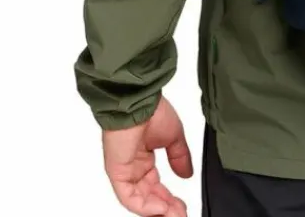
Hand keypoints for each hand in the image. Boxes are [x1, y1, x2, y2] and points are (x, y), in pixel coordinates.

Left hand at [102, 96, 192, 216]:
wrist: (138, 100)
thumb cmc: (152, 110)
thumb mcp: (174, 136)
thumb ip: (179, 157)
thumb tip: (187, 174)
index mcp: (143, 159)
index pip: (156, 187)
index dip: (170, 200)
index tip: (183, 207)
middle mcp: (133, 168)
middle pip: (149, 198)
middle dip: (166, 209)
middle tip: (181, 215)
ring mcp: (124, 171)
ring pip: (140, 200)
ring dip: (158, 210)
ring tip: (174, 215)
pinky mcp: (117, 173)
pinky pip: (129, 197)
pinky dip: (145, 205)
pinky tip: (161, 208)